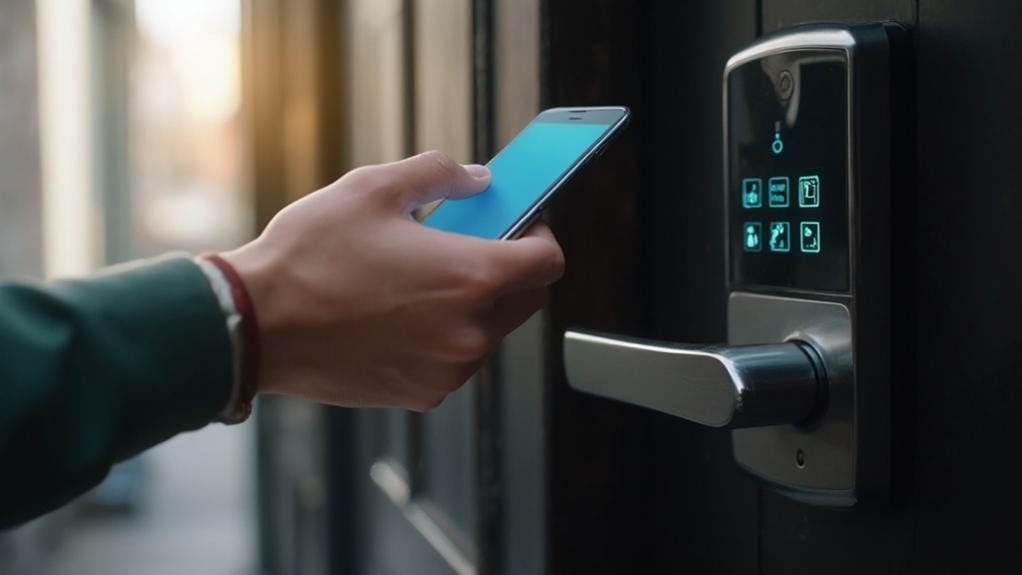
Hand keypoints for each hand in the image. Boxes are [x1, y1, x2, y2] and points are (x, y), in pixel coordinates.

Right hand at [222, 151, 564, 410]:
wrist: (255, 326)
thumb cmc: (308, 258)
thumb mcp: (373, 188)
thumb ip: (438, 173)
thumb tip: (476, 180)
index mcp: (469, 277)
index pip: (548, 261)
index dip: (541, 235)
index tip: (522, 224)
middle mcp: (468, 332)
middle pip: (526, 299)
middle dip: (508, 268)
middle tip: (469, 244)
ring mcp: (447, 370)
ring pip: (489, 331)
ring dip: (473, 303)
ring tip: (421, 278)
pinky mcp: (422, 393)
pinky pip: (455, 359)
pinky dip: (444, 335)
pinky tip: (401, 312)